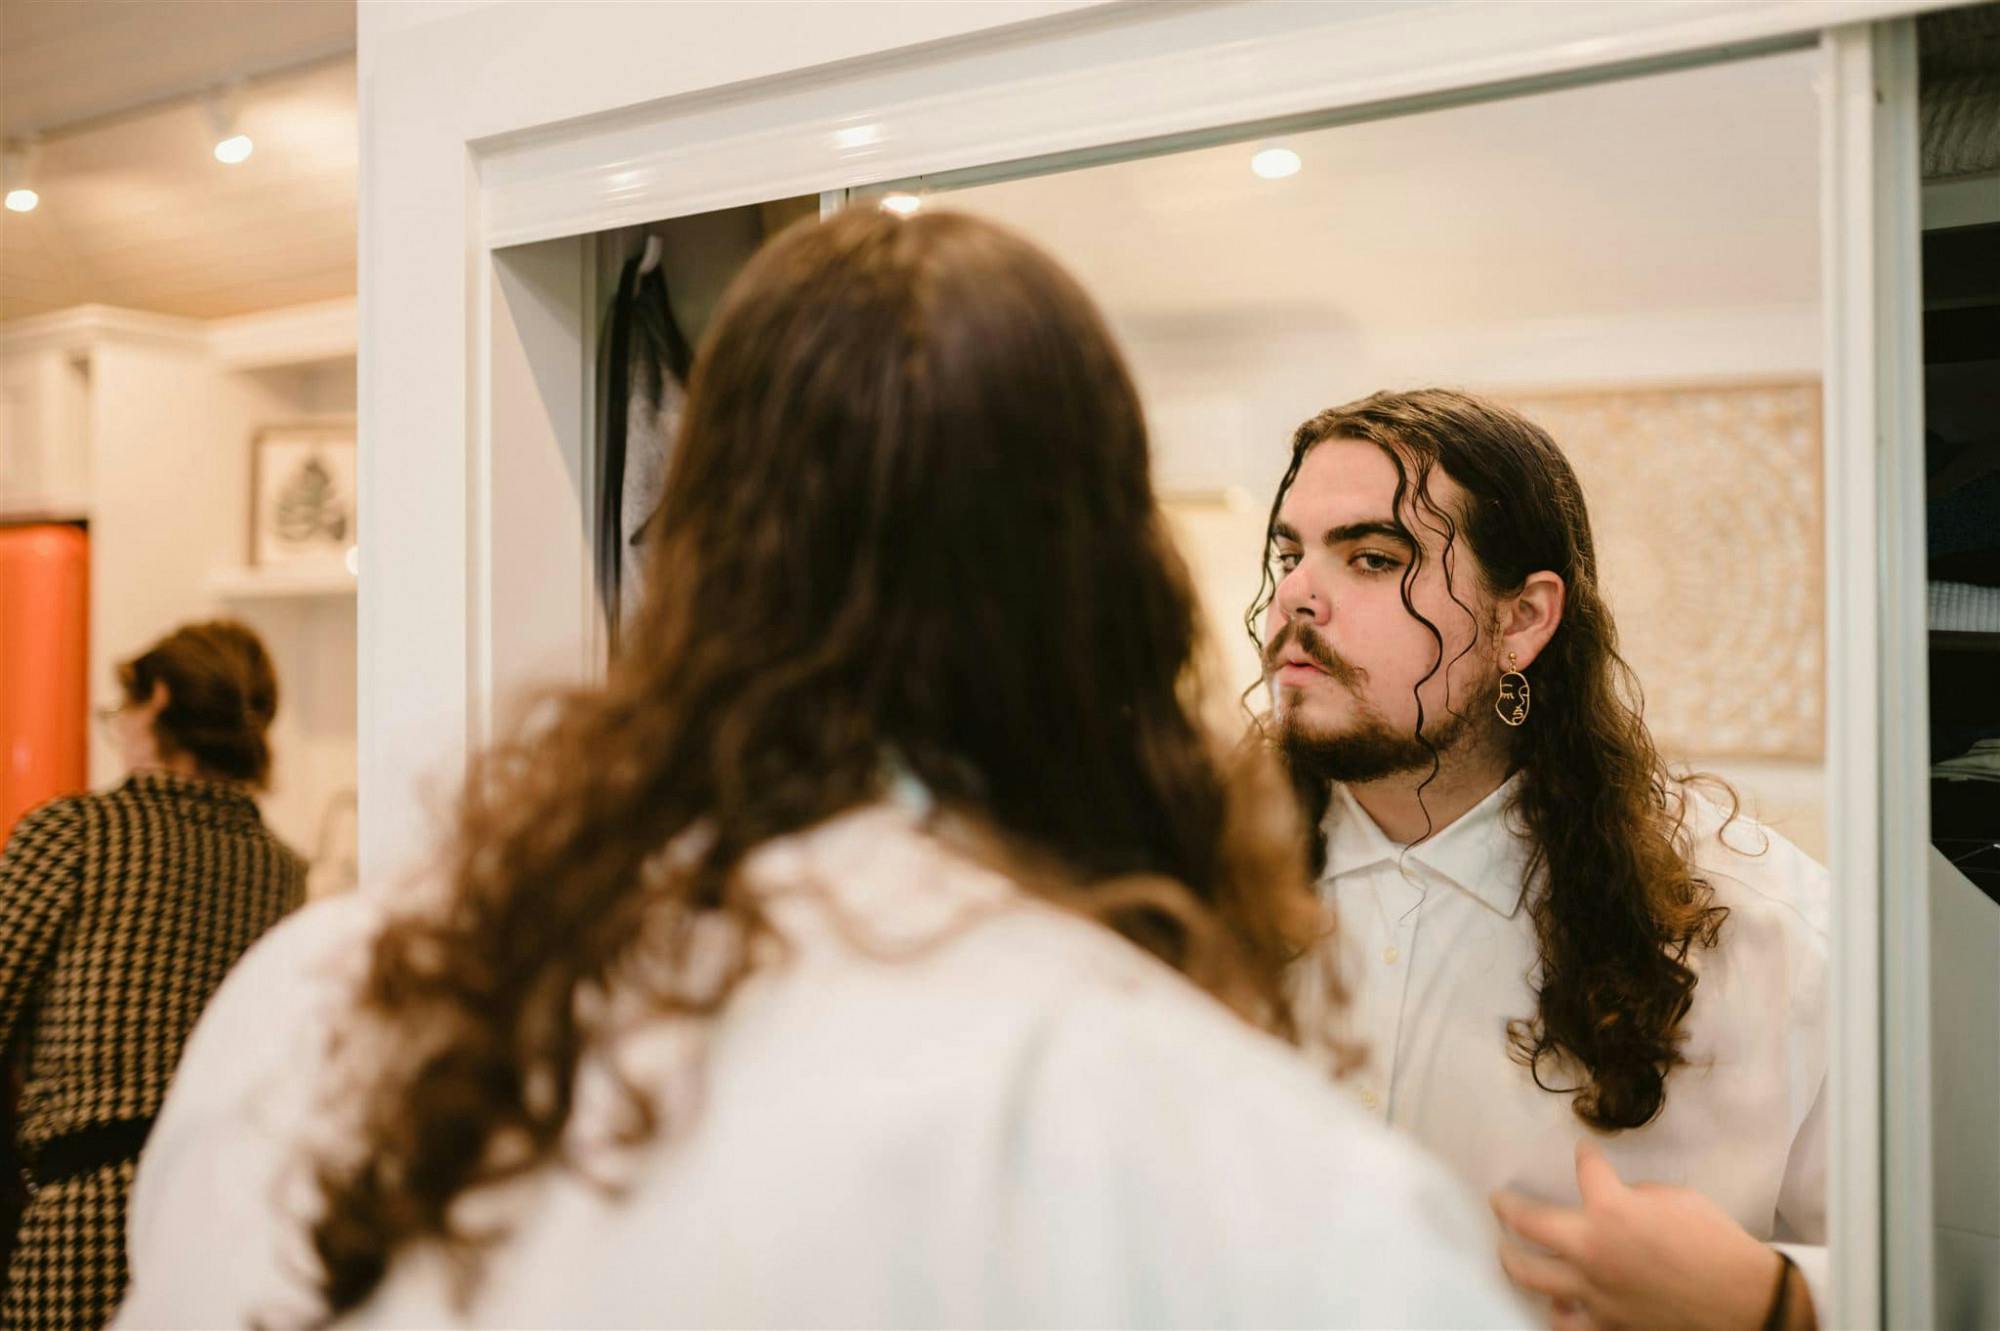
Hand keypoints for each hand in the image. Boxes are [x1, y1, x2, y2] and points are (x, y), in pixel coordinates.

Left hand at [1489, 1141, 1813, 1330]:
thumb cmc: (1717, 1245)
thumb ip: (1635, 1196)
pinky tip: (1553, 1302)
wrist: (1746, 1300)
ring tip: (1508, 1251)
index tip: (1583, 1154)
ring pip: (1529, 1275)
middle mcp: (1591, 1249)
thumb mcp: (1675, 1199)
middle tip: (1500, 1202)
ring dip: (1513, 1258)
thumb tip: (1621, 1201)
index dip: (1585, 1157)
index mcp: (1610, 1209)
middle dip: (1508, 1208)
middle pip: (1526, 1224)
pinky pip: (1566, 1321)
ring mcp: (1594, 1290)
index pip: (1585, 1169)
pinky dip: (1554, 1310)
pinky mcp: (1607, 1322)